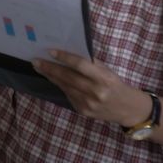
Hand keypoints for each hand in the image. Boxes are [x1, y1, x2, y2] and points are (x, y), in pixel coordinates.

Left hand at [33, 50, 151, 126]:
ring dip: (50, 77)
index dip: (65, 58)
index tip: (50, 51)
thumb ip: (91, 64)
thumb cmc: (115, 84)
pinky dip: (60, 86)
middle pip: (68, 77)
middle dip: (50, 68)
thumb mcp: (108, 71)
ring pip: (65, 87)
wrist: (126, 108)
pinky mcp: (83, 111)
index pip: (81, 66)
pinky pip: (68, 95)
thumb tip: (69, 53)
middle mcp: (95, 92)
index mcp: (104, 78)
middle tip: (36, 60)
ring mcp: (88, 103)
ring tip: (39, 67)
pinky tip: (52, 78)